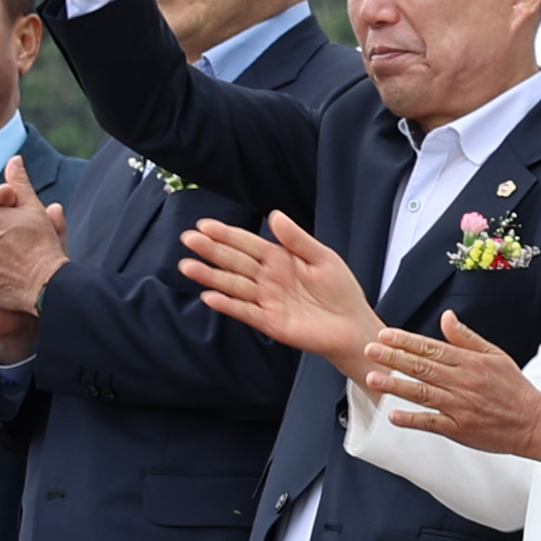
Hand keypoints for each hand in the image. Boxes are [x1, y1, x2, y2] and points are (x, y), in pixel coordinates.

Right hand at [180, 207, 383, 367]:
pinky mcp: (270, 322)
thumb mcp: (322, 257)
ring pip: (233, 285)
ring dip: (210, 276)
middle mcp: (268, 278)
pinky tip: (210, 296)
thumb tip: (274, 215)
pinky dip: (228, 305)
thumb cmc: (340, 290)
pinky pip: (245, 311)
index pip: (247, 243)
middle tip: (188, 239)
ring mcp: (267, 300)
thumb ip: (297, 239)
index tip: (204, 225)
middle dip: (211, 250)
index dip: (226, 234)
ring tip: (187, 266)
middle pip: (234, 262)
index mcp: (279, 259)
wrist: (352, 324)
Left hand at [367, 310, 540, 462]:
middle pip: (422, 367)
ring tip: (372, 377)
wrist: (533, 422)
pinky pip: (430, 422)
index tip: (385, 335)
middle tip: (370, 350)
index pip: (432, 348)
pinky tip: (392, 414)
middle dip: (393, 358)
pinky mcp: (459, 429)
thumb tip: (446, 317)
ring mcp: (459, 406)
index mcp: (470, 363)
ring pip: (421, 392)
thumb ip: (467, 338)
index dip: (406, 341)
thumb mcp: (495, 355)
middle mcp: (462, 382)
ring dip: (395, 385)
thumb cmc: (514, 389)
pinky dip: (411, 419)